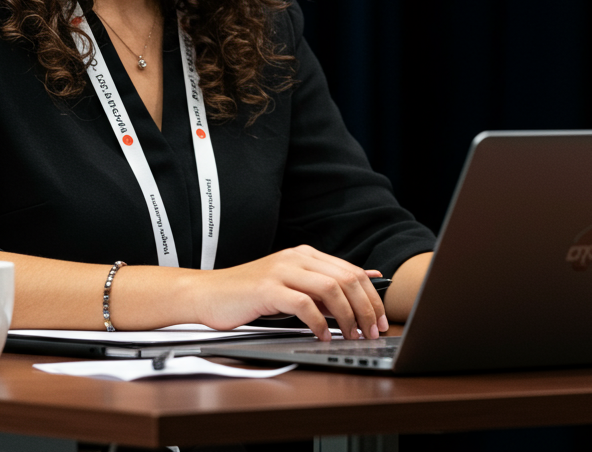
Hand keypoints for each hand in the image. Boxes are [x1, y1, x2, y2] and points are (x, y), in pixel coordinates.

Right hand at [190, 245, 386, 340]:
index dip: (372, 296)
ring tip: (351, 336)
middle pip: (346, 278)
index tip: (382, 320)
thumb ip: (323, 283)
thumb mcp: (291, 284)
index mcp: (305, 254)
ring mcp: (282, 271)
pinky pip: (304, 304)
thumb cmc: (250, 294)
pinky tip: (322, 337)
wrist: (209, 293)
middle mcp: (296, 258)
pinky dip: (318, 324)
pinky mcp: (267, 289)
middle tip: (372, 332)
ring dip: (347, 317)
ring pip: (330, 289)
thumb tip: (366, 280)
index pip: (351, 271)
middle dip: (366, 308)